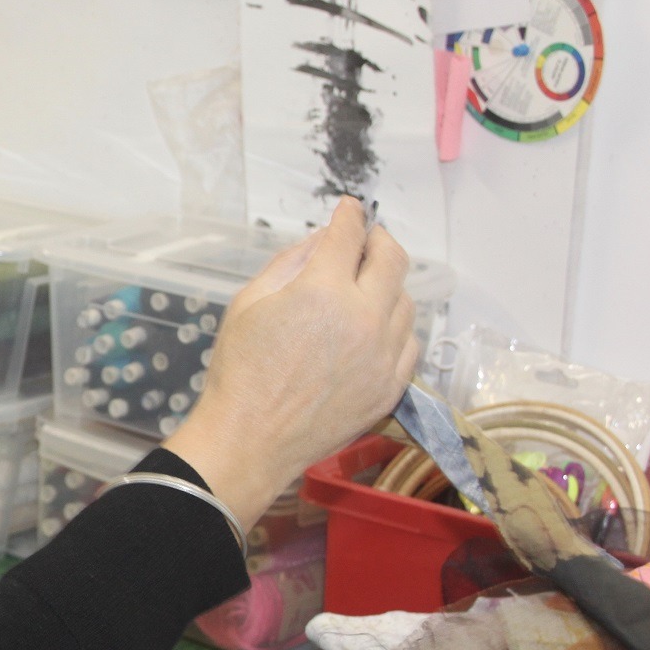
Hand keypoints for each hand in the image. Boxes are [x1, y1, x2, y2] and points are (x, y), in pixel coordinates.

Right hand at [162, 197, 418, 525]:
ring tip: (367, 289)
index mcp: (321, 291)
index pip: (350, 236)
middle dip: (380, 240)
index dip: (351, 216)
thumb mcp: (248, 303)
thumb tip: (323, 240)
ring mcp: (383, 355)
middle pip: (392, 260)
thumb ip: (290, 263)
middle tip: (368, 240)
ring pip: (406, 301)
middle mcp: (363, 318)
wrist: (250, 440)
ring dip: (389, 286)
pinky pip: (410, 343)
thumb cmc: (240, 371)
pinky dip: (397, 327)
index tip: (352, 209)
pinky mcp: (390, 386)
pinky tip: (376, 329)